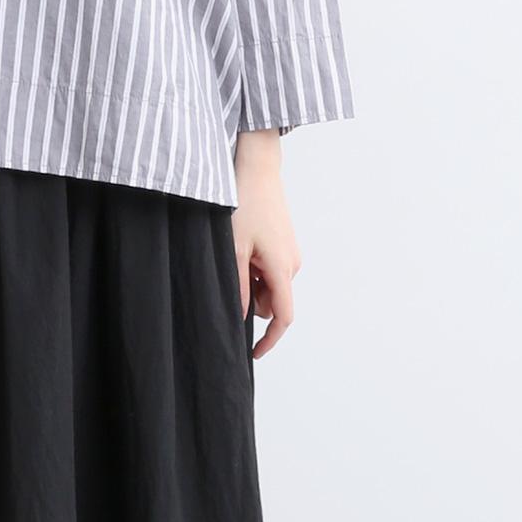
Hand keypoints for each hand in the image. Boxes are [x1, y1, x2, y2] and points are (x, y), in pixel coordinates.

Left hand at [231, 130, 301, 358]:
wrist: (256, 168)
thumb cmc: (243, 205)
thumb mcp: (233, 249)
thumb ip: (237, 287)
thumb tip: (240, 318)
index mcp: (282, 268)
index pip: (283, 317)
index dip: (269, 340)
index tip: (253, 354)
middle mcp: (292, 264)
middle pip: (272, 302)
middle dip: (251, 300)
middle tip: (229, 275)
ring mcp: (290, 253)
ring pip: (268, 287)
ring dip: (250, 283)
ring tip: (235, 254)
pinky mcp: (284, 245)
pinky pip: (269, 271)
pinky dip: (253, 270)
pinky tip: (241, 247)